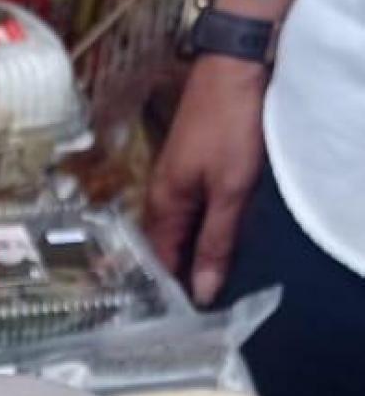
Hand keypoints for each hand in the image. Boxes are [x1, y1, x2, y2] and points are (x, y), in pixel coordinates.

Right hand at [146, 55, 268, 306]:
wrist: (234, 70)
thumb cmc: (229, 129)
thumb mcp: (230, 189)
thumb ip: (216, 240)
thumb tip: (201, 291)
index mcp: (164, 201)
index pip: (160, 258)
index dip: (169, 290)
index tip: (184, 325)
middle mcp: (163, 192)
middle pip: (166, 244)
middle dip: (176, 276)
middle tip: (195, 315)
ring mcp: (176, 176)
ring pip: (179, 227)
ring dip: (189, 254)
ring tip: (205, 286)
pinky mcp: (192, 164)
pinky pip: (190, 210)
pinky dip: (199, 231)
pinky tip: (213, 241)